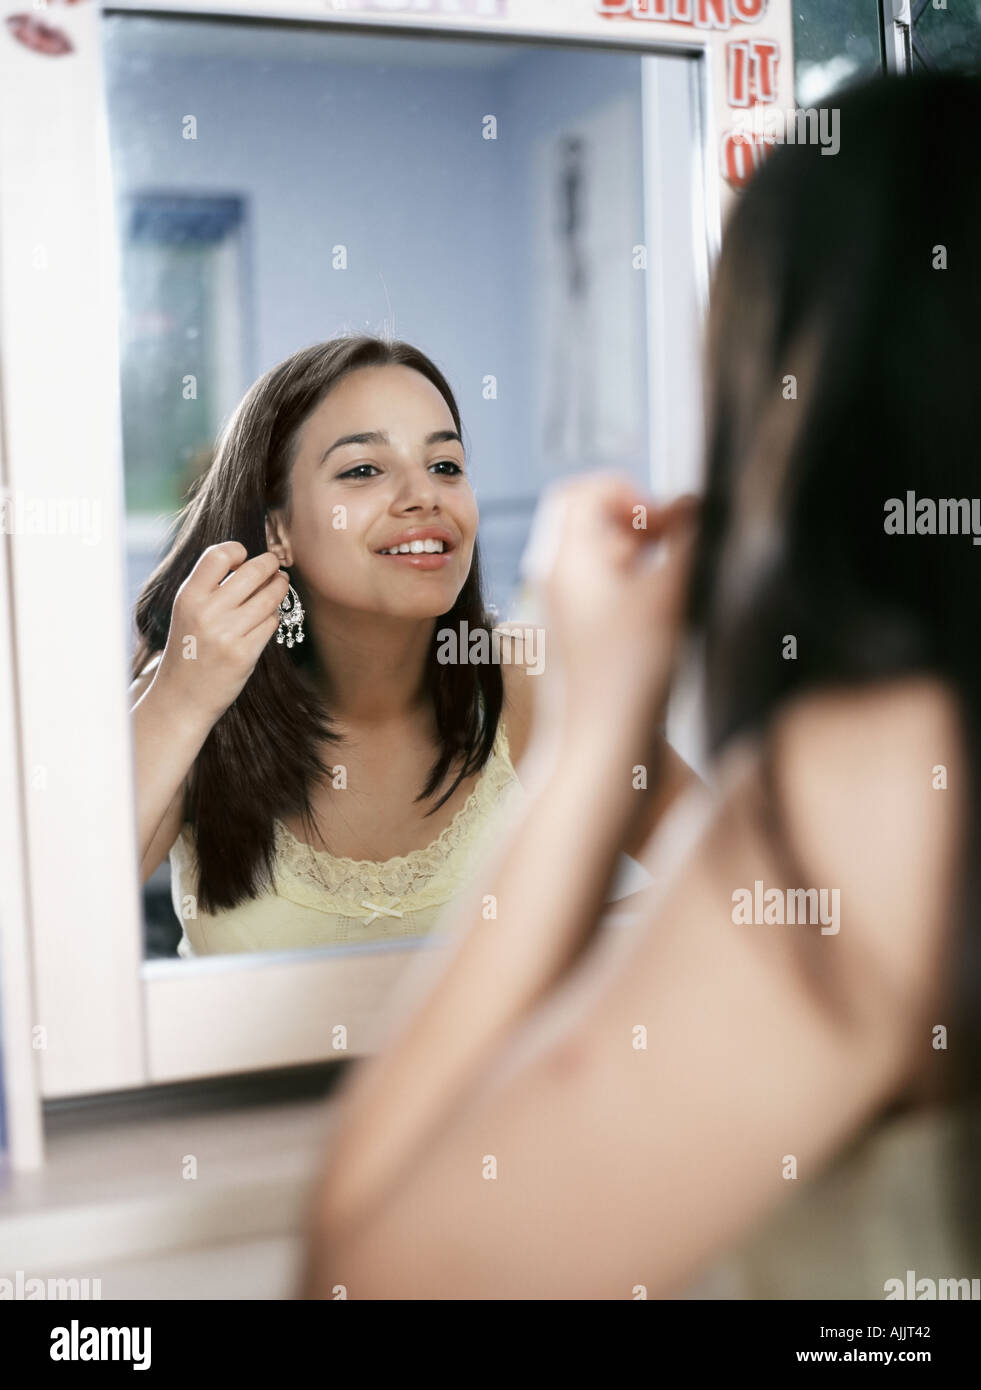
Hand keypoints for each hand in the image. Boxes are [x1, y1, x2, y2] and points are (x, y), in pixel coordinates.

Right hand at [151, 542, 290, 724]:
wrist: (182, 696)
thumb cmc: (188, 648)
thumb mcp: (186, 612)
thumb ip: (209, 587)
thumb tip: (249, 560)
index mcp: (188, 597)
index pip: (217, 555)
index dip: (236, 550)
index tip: (245, 555)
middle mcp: (207, 613)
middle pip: (253, 571)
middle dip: (270, 564)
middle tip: (275, 565)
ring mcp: (227, 634)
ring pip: (268, 598)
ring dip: (279, 587)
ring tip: (280, 583)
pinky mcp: (245, 654)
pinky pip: (271, 623)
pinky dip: (273, 616)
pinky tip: (268, 616)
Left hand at [527, 472, 697, 740]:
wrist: (600, 751)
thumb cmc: (627, 677)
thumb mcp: (670, 592)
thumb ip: (690, 537)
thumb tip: (698, 502)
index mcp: (564, 558)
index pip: (584, 491)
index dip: (631, 492)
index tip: (667, 521)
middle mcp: (555, 579)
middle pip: (589, 520)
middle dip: (638, 522)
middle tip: (674, 546)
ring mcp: (563, 609)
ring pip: (599, 556)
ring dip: (640, 556)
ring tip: (671, 585)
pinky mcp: (578, 638)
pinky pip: (602, 591)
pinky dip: (633, 588)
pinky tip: (662, 617)